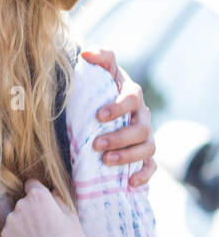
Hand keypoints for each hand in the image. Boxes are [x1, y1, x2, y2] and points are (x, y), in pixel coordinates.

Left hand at [0, 178, 94, 236]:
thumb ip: (58, 199)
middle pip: (24, 202)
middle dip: (32, 210)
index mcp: (38, 196)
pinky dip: (18, 236)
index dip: (39, 193)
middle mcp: (21, 204)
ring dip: (24, 223)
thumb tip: (51, 191)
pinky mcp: (4, 235)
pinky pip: (11, 231)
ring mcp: (11, 220)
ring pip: (17, 217)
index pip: (32, 185)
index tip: (43, 202)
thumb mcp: (71, 216)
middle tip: (45, 227)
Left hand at [80, 47, 155, 186]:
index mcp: (130, 95)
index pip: (132, 98)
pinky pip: (150, 167)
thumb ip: (98, 58)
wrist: (99, 110)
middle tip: (96, 144)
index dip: (118, 107)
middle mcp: (141, 116)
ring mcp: (144, 137)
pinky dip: (143, 175)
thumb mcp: (98, 72)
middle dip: (119, 138)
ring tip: (106, 161)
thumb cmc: (98, 90)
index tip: (98, 115)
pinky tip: (129, 183)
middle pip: (140, 129)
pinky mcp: (143, 155)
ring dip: (128, 156)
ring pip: (147, 148)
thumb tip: (86, 53)